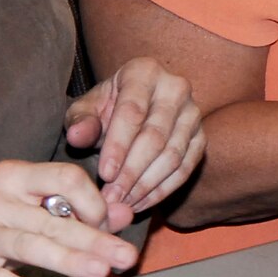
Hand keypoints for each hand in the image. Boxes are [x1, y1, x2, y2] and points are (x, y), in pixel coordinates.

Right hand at [0, 160, 136, 276]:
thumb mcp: (22, 213)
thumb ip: (69, 212)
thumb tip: (122, 214)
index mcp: (10, 177)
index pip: (62, 177)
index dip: (92, 200)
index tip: (108, 224)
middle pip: (52, 217)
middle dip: (94, 237)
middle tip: (125, 257)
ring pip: (30, 244)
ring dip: (68, 258)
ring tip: (99, 272)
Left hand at [63, 57, 205, 215]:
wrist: (131, 112)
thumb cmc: (104, 110)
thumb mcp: (85, 110)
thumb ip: (80, 121)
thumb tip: (76, 136)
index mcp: (144, 72)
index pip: (133, 112)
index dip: (118, 146)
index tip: (104, 174)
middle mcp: (175, 88)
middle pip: (155, 137)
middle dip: (131, 172)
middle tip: (111, 197)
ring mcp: (193, 114)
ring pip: (173, 156)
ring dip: (146, 185)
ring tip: (122, 203)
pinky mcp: (201, 138)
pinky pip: (185, 169)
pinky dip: (162, 190)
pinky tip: (140, 203)